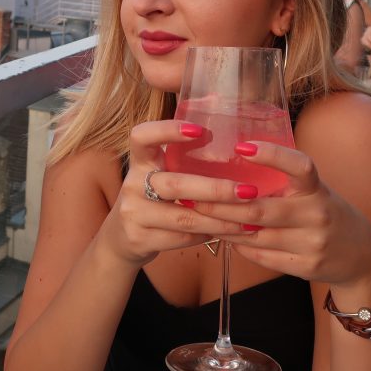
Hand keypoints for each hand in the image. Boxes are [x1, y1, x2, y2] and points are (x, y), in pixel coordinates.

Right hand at [98, 121, 247, 267]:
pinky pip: (182, 238)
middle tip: (248, 191)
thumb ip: (184, 162)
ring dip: (221, 219)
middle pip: (176, 184)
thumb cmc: (152, 200)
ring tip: (249, 220)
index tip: (201, 130)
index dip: (167, 130)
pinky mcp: (139, 239)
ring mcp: (134, 213)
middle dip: (216, 189)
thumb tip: (238, 146)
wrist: (121, 239)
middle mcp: (132, 184)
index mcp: (140, 162)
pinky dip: (209, 235)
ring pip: (184, 217)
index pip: (142, 136)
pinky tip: (228, 232)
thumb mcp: (158, 175)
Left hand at [190, 141, 370, 287]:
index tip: (241, 147)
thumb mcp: (312, 191)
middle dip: (221, 205)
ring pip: (255, 237)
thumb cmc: (323, 212)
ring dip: (224, 227)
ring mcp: (312, 243)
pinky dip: (240, 246)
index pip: (300, 166)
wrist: (360, 255)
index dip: (272, 155)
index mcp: (317, 189)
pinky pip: (262, 256)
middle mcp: (317, 214)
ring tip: (202, 217)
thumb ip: (283, 180)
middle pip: (259, 210)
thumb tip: (232, 161)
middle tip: (193, 197)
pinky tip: (225, 237)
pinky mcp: (306, 266)